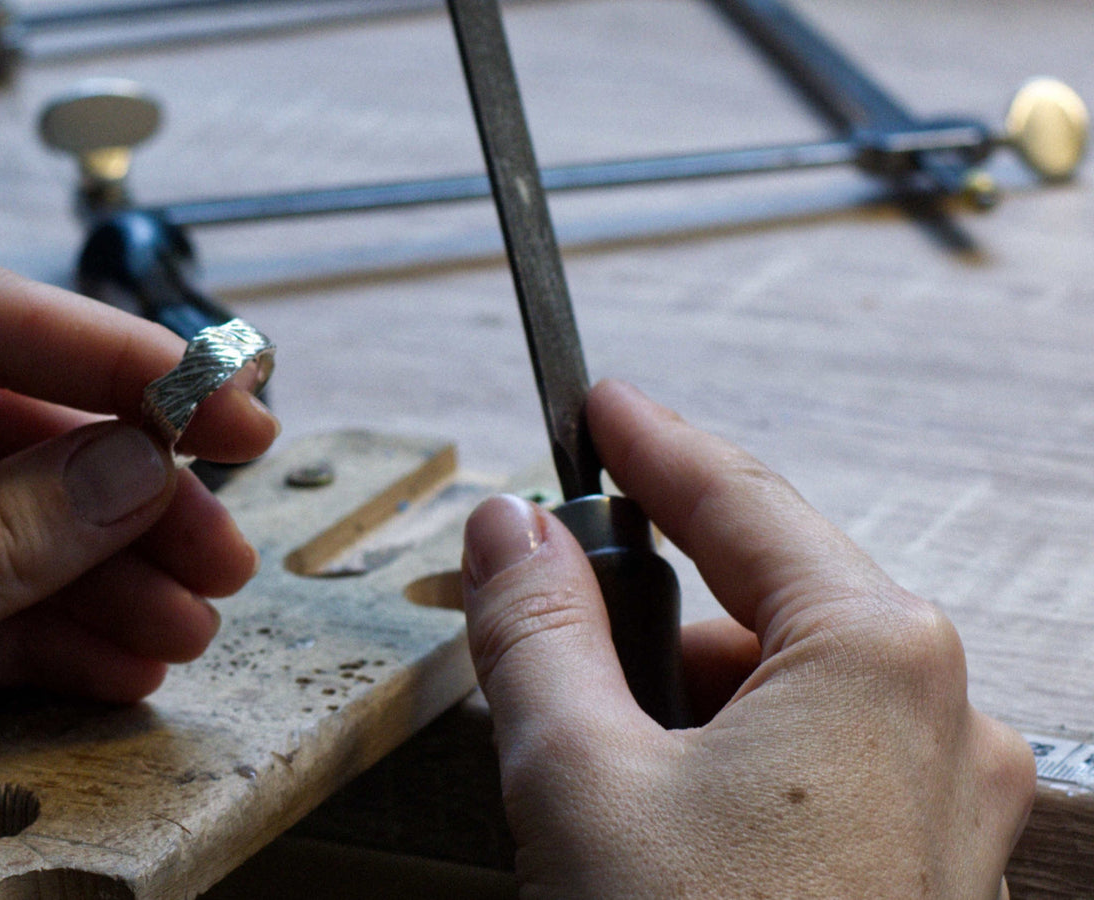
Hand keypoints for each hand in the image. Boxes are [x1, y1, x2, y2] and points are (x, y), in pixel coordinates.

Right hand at [461, 380, 1033, 898]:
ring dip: (680, 694)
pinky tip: (653, 815)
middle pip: (766, 600)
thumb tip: (507, 530)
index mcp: (878, 659)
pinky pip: (813, 764)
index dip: (654, 444)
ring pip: (786, 691)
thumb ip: (537, 628)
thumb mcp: (576, 776)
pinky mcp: (921, 872)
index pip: (741, 500)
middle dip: (650, 600)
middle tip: (544, 604)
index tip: (601, 408)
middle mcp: (940, 717)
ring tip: (588, 756)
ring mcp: (944, 805)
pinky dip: (723, 758)